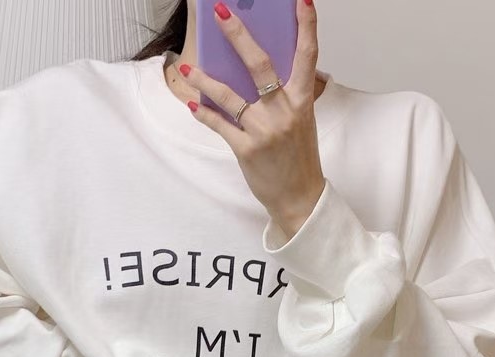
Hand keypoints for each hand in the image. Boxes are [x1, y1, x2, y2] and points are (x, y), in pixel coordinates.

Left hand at [181, 0, 325, 241]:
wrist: (299, 198)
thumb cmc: (297, 158)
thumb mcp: (300, 121)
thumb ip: (284, 95)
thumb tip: (255, 70)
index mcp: (302, 100)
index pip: (307, 56)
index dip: (306, 26)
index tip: (301, 0)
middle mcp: (284, 111)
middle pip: (260, 64)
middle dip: (238, 35)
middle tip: (221, 13)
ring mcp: (264, 130)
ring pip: (229, 95)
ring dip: (205, 79)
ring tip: (187, 69)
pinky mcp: (247, 150)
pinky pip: (220, 125)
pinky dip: (204, 114)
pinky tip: (192, 104)